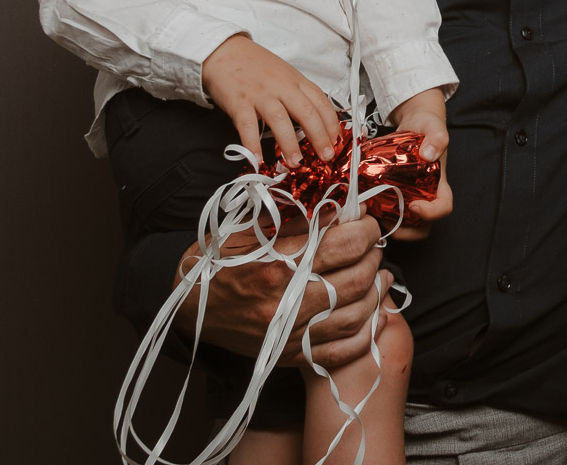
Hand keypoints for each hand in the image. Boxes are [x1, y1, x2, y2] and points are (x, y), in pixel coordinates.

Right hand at [176, 213, 384, 369]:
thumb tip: (337, 211)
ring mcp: (286, 334)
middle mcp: (283, 303)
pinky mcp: (287, 356)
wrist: (184, 309)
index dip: (364, 230)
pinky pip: (339, 352)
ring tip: (382, 276)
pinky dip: (365, 335)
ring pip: (353, 317)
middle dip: (373, 258)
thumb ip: (295, 222)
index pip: (341, 246)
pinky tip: (376, 315)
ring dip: (376, 294)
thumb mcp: (247, 232)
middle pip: (353, 280)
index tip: (366, 221)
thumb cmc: (215, 264)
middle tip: (374, 246)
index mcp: (274, 266)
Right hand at [200, 33, 340, 165]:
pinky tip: (258, 159)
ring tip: (295, 163)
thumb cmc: (255, 65)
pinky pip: (247, 125)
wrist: (224, 50)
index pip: (320, 101)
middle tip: (325, 156)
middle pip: (306, 112)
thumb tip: (314, 121)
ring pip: (280, 120)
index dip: (331, 122)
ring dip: (289, 144)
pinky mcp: (239, 102)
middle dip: (319, 137)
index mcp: (295, 80)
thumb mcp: (284, 74)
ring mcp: (260, 94)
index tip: (336, 140)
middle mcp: (281, 87)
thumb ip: (297, 94)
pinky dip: (252, 144)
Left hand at [386, 88, 452, 240]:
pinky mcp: (393, 194)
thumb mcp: (433, 126)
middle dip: (406, 231)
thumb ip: (437, 137)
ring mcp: (409, 197)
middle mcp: (426, 195)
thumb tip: (429, 154)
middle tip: (386, 221)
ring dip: (389, 224)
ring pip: (404, 223)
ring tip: (372, 214)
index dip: (431, 213)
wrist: (414, 122)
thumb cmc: (427, 126)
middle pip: (422, 226)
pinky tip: (364, 203)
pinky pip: (388, 211)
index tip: (415, 206)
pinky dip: (378, 212)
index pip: (443, 208)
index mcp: (439, 184)